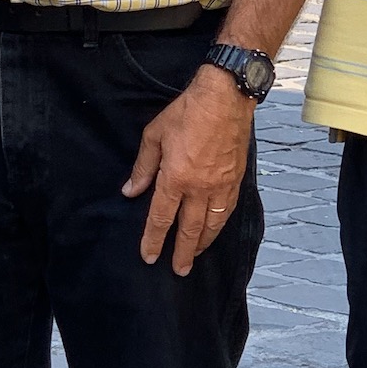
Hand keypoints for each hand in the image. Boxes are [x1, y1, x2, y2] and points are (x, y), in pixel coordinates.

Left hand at [123, 67, 253, 275]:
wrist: (225, 97)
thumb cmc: (188, 112)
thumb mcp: (154, 135)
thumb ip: (143, 167)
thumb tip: (131, 191)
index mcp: (176, 178)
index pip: (161, 218)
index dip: (154, 240)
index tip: (149, 256)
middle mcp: (200, 188)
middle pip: (190, 230)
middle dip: (183, 252)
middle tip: (179, 270)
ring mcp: (221, 186)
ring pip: (212, 224)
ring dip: (203, 243)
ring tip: (196, 255)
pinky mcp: (236, 179)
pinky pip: (228, 210)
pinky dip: (220, 225)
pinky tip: (215, 229)